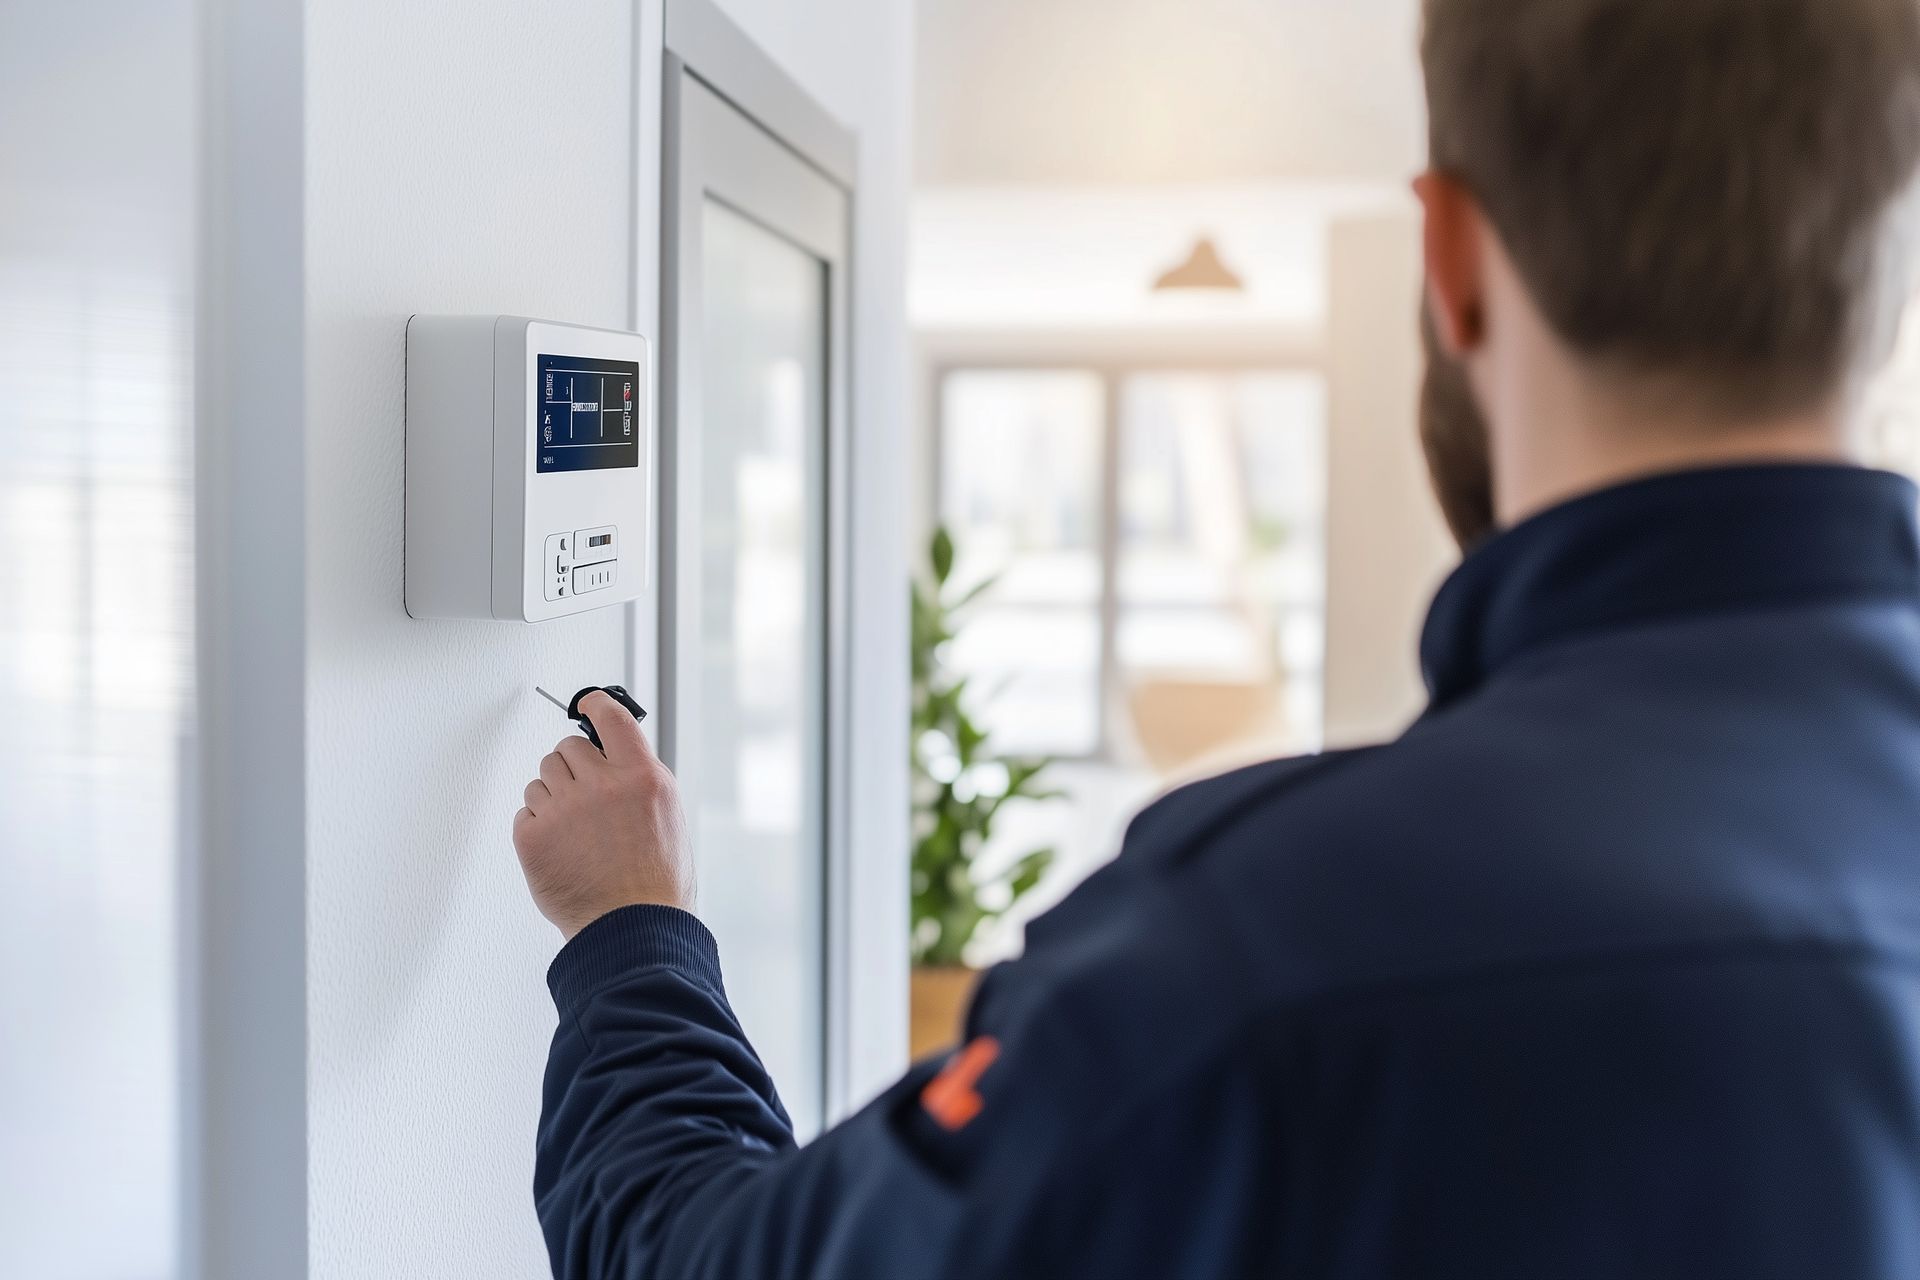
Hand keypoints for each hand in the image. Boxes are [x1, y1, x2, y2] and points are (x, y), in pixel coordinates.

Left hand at [512, 691, 692, 937]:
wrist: (632, 930)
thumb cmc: (655, 883)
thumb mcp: (667, 815)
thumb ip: (640, 778)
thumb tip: (614, 754)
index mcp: (641, 777)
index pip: (611, 718)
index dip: (595, 705)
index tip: (587, 703)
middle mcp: (601, 786)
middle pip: (566, 748)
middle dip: (572, 768)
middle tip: (584, 798)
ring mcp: (564, 810)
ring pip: (541, 778)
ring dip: (554, 797)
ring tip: (575, 832)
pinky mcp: (533, 836)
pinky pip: (526, 811)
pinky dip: (538, 826)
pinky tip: (560, 848)